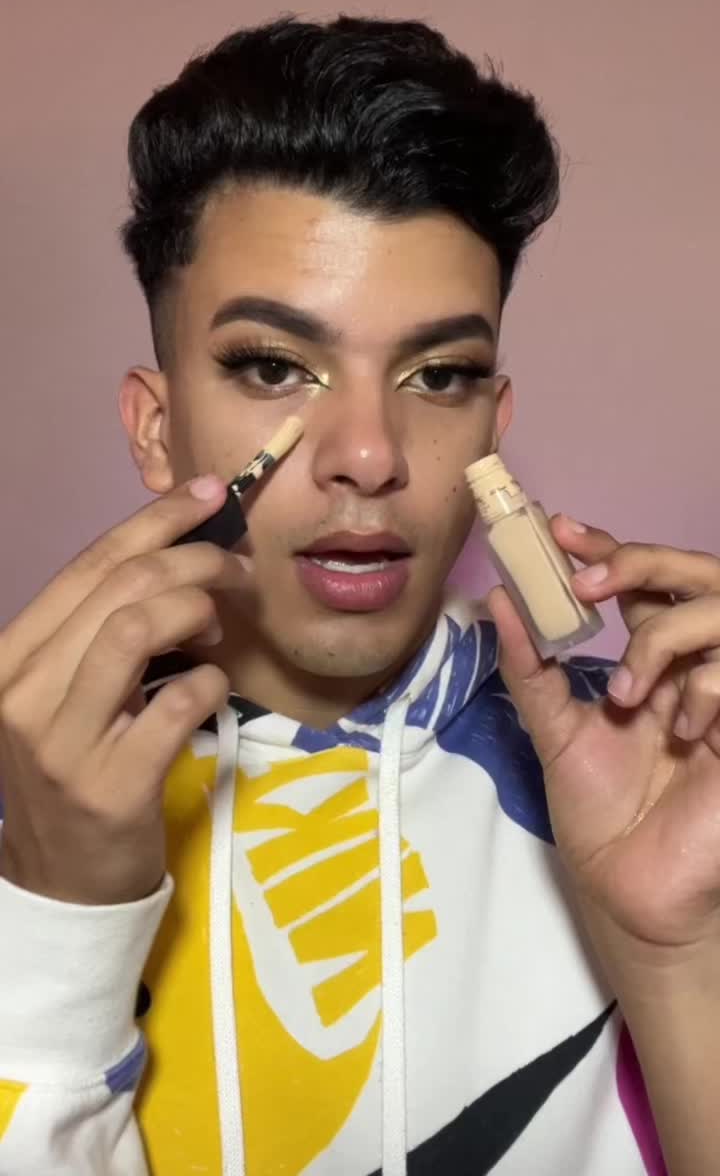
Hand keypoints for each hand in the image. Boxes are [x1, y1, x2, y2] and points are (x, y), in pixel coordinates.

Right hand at [0, 475, 244, 904]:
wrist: (64, 882)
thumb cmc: (76, 770)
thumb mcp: (69, 693)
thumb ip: (102, 630)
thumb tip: (180, 556)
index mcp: (10, 658)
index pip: (88, 567)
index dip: (155, 521)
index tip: (210, 495)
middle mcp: (22, 693)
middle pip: (118, 589)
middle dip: (193, 560)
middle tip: (239, 568)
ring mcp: (61, 744)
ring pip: (135, 631)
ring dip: (198, 611)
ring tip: (223, 625)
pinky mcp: (110, 787)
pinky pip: (175, 705)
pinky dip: (209, 684)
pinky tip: (213, 688)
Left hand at [487, 515, 719, 964]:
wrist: (633, 898)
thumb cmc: (602, 820)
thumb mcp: (556, 734)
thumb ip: (532, 669)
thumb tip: (497, 600)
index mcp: (654, 662)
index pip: (642, 583)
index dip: (607, 548)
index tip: (558, 530)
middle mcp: (695, 667)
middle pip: (694, 575)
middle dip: (640, 561)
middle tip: (589, 578)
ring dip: (665, 636)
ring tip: (626, 693)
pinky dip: (707, 689)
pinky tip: (681, 732)